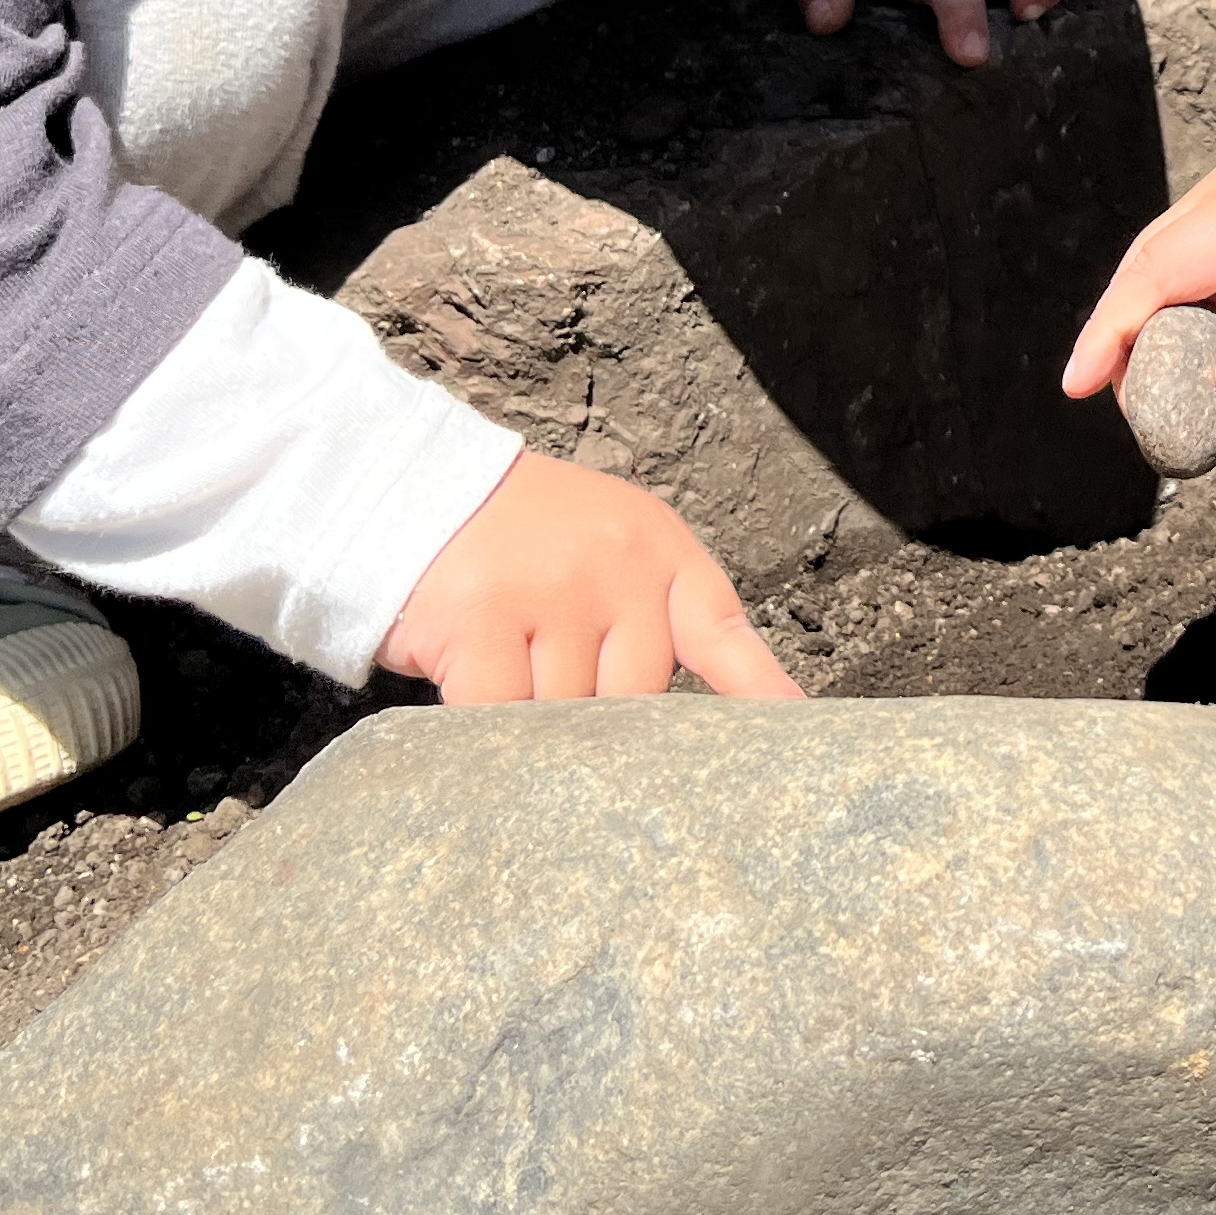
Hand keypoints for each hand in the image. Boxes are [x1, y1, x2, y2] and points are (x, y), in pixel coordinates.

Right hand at [376, 451, 800, 702]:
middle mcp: (617, 568)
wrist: (417, 485)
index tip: (798, 729)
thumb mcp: (616, 549)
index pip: (724, 631)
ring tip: (505, 676)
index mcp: (659, 552)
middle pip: (636, 702)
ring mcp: (550, 592)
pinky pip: (498, 717)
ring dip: (535, 726)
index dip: (762, 690)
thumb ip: (666, 621)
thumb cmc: (524, 536)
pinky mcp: (481, 620)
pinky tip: (470, 694)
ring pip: (565, 719)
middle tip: (559, 698)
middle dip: (602, 721)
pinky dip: (483, 729)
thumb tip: (714, 725)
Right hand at [1061, 38, 1215, 418]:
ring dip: (1173, 349)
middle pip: (1149, 280)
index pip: (1155, 272)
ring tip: (1190, 413)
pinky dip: (1207, 337)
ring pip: (1173, 288)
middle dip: (1132, 351)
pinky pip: (1205, 290)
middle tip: (1147, 422)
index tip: (1078, 385)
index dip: (1112, 331)